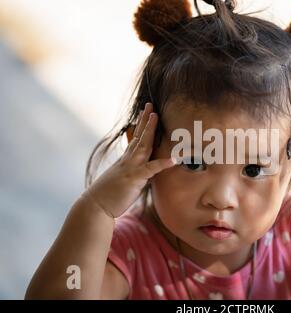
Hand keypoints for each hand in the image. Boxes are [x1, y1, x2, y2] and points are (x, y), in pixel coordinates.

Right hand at [81, 103, 175, 217]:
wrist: (95, 206)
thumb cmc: (109, 195)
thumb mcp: (123, 180)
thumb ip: (135, 173)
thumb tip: (146, 170)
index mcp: (126, 160)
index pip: (136, 139)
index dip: (142, 125)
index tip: (147, 112)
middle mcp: (128, 161)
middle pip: (140, 137)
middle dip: (146, 121)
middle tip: (151, 106)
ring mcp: (131, 168)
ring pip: (143, 146)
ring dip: (150, 131)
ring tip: (157, 117)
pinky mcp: (134, 179)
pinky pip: (150, 169)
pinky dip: (162, 164)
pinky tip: (174, 159)